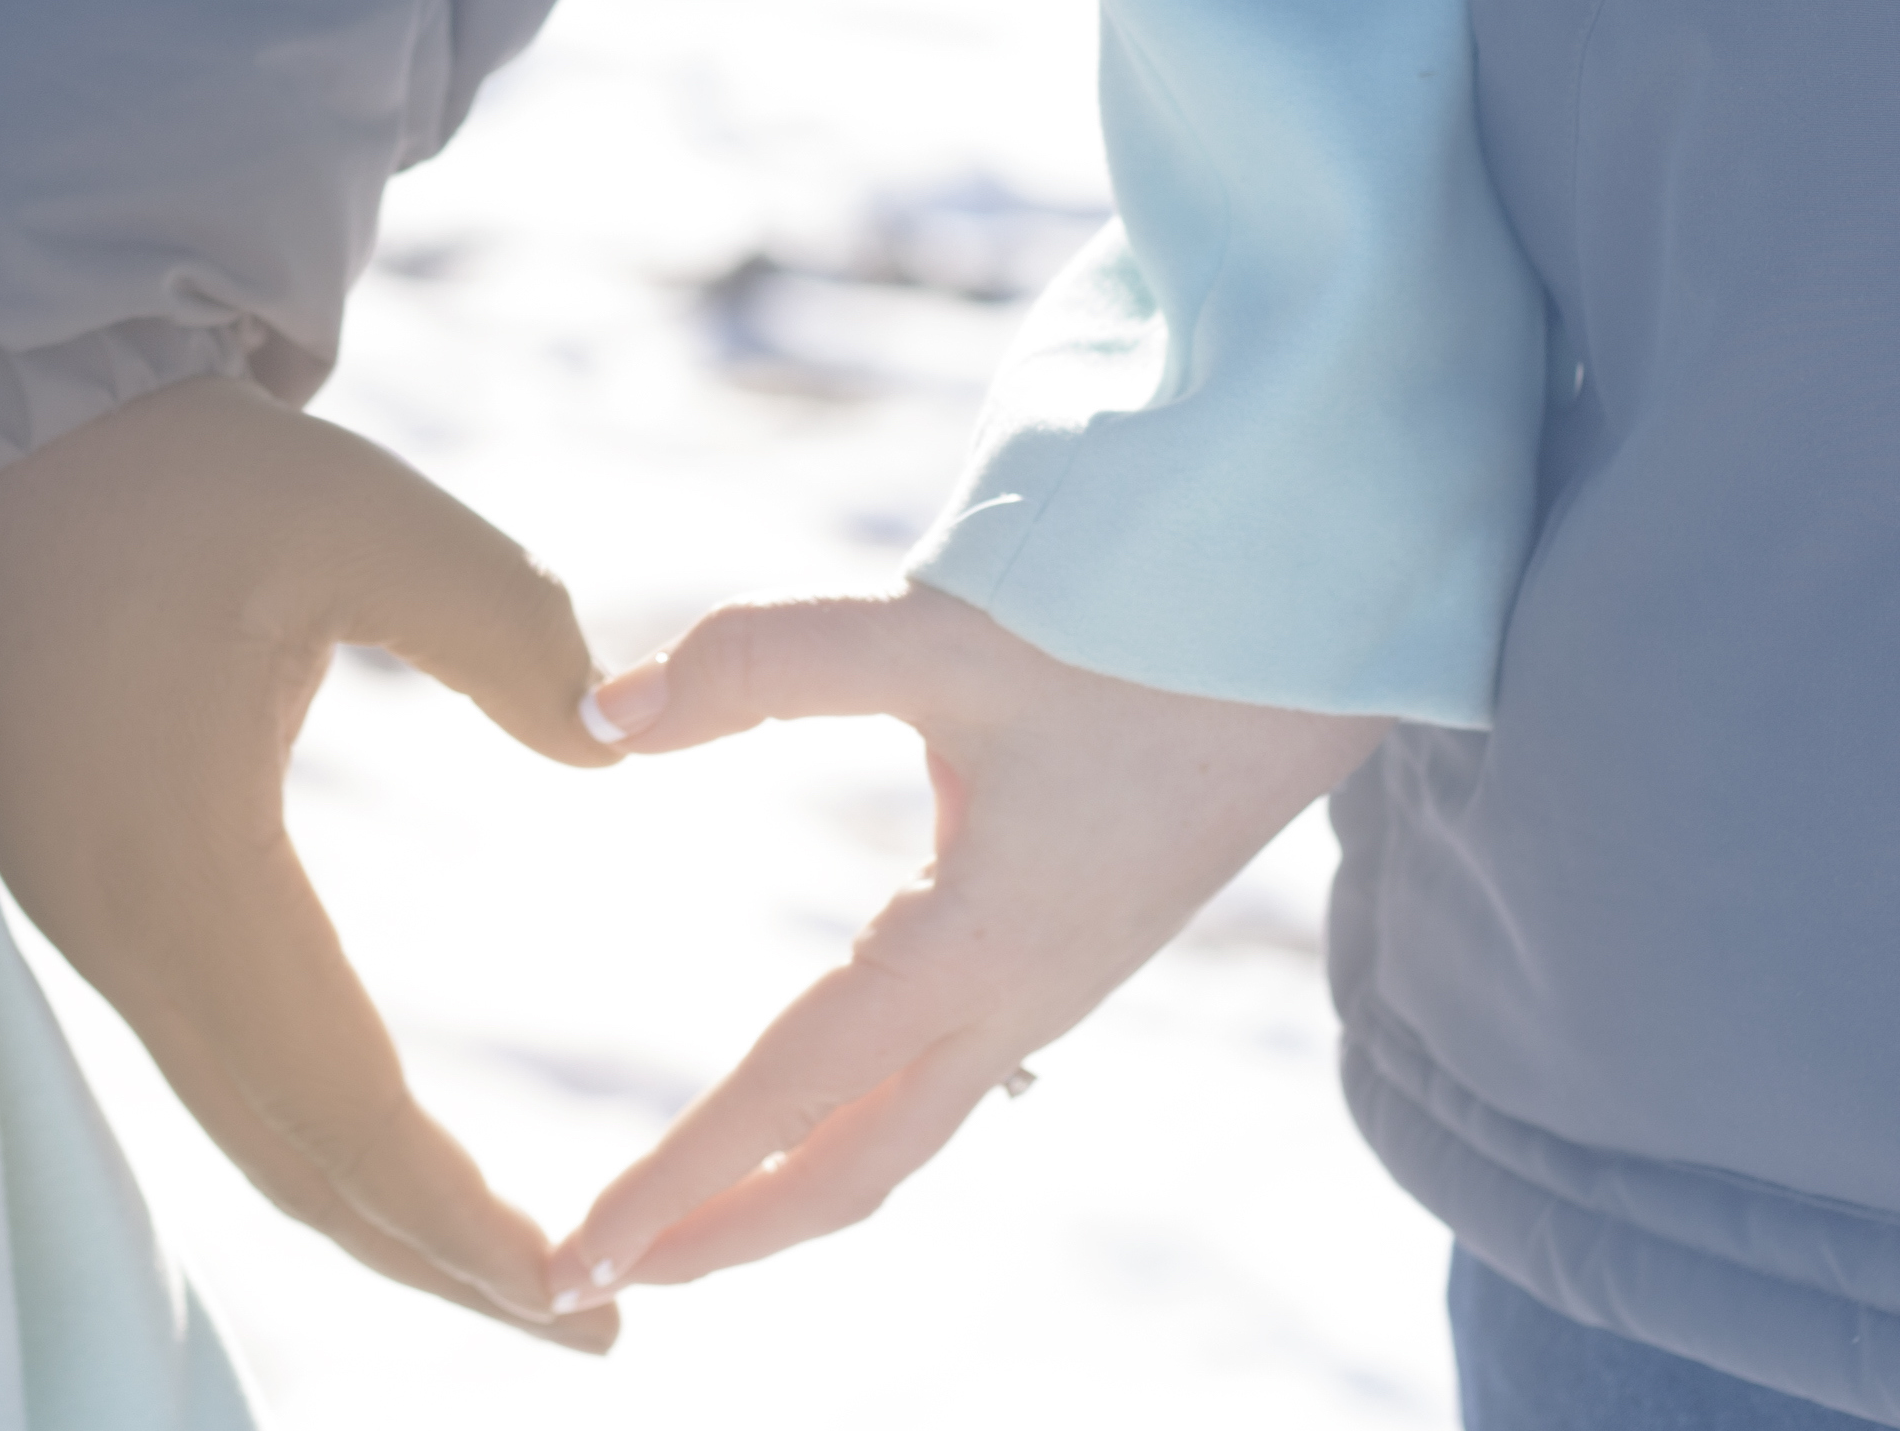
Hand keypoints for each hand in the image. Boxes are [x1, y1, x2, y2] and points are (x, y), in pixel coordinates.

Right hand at [0, 375, 622, 1351]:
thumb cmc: (175, 469)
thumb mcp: (359, 515)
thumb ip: (505, 627)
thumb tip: (606, 743)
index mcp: (187, 863)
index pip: (340, 1103)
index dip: (455, 1216)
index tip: (573, 1295)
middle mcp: (125, 930)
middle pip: (292, 1159)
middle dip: (435, 1261)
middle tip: (585, 1333)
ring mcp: (93, 926)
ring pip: (243, 1125)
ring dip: (372, 1213)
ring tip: (508, 1275)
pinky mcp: (93, 898)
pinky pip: (209, 1064)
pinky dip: (308, 1140)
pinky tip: (383, 1151)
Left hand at [548, 585, 1386, 1309]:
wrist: (1325, 638)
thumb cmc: (1143, 628)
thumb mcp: (940, 633)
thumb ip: (763, 663)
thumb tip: (602, 718)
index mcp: (971, 948)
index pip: (786, 1097)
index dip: (672, 1181)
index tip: (577, 1256)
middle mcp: (1013, 998)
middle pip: (849, 1170)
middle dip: (720, 1232)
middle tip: (599, 1273)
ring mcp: (1050, 987)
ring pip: (902, 1136)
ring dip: (788, 1190)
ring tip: (689, 1213)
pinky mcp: (1069, 954)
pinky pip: (947, 1084)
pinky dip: (858, 1128)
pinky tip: (823, 1104)